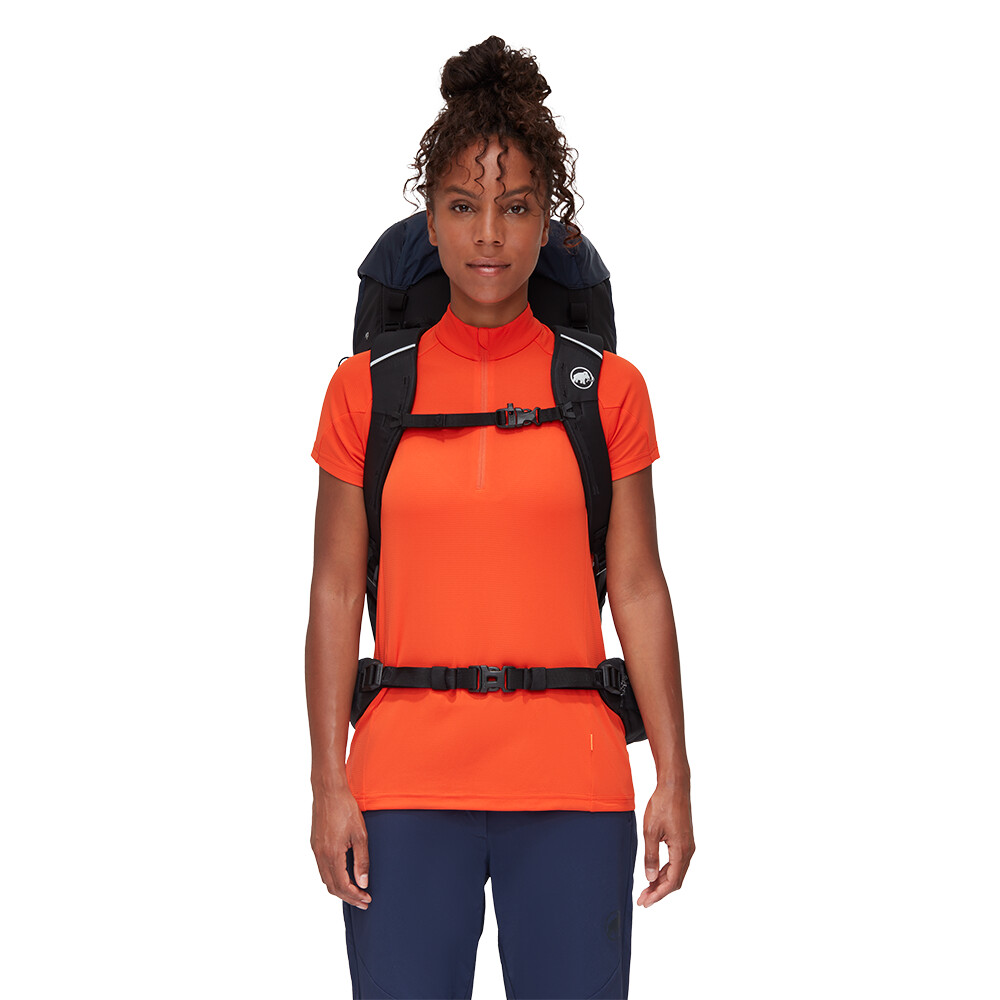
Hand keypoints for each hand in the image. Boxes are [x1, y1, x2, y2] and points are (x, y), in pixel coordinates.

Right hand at [310, 784, 372, 909]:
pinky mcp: (315, 844)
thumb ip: (362, 860)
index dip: (355, 896)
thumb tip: (363, 882)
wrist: (328, 791)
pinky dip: (333, 877)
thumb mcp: (360, 835)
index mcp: (332, 855)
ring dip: (340, 889)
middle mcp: (320, 855)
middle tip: (363, 902)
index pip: (342, 886)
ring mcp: (315, 850)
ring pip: (325, 879)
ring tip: (355, 891)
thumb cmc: (346, 809)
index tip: (367, 900)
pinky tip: (343, 875)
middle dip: (348, 897)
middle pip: (332, 887)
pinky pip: (322, 868)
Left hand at [636, 782, 694, 906]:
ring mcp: (688, 845)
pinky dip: (665, 871)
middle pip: (675, 880)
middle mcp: (688, 850)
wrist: (674, 786)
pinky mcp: (684, 840)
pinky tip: (654, 874)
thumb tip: (650, 878)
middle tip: (643, 899)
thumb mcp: (651, 831)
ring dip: (662, 882)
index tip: (645, 902)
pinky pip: (677, 862)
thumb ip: (651, 856)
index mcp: (682, 850)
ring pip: (676, 872)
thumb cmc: (663, 805)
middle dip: (659, 892)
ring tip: (646, 889)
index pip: (671, 882)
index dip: (658, 895)